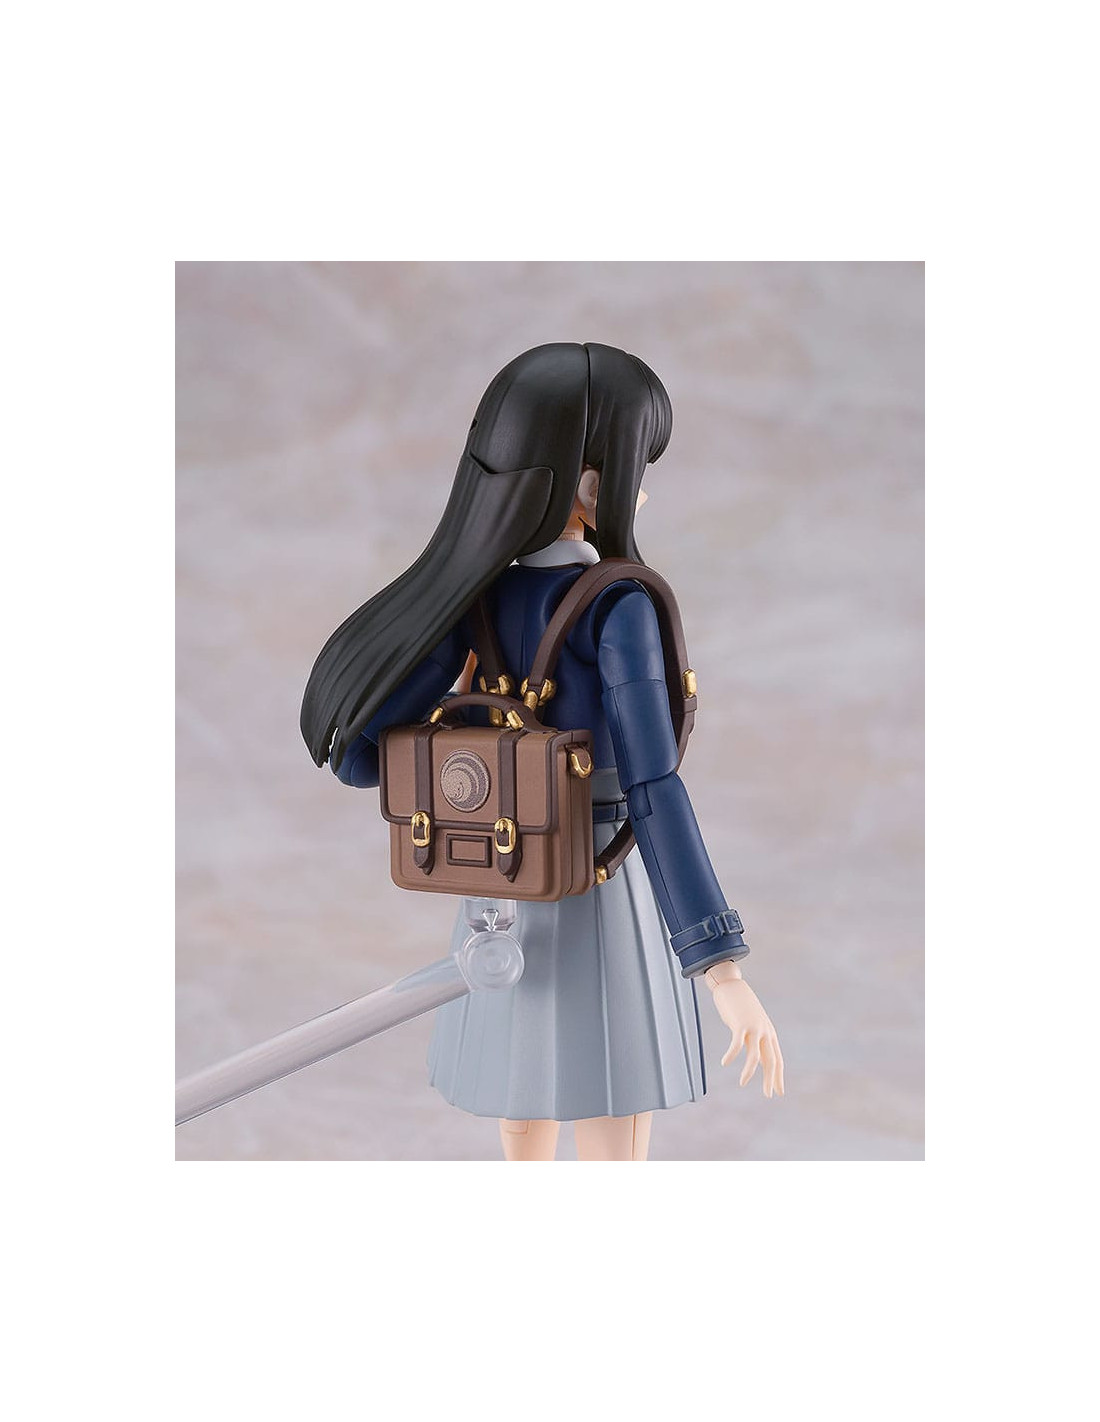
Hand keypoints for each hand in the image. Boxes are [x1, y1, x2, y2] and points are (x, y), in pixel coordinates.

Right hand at [704, 963, 784, 1097]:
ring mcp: (753, 1028)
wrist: (732, 985)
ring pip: (754, 1055)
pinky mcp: (740, 1024)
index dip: (778, 1076)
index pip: (777, 1059)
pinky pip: (736, 1044)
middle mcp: (765, 1032)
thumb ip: (756, 1040)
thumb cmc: (741, 1007)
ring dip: (749, 1071)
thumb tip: (757, 1057)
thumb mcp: (752, 1025)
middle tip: (768, 1095)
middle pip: (771, 1060)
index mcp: (769, 1034)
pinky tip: (725, 1062)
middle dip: (770, 1079)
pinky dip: (731, 1055)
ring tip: (743, 1083)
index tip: (778, 1091)